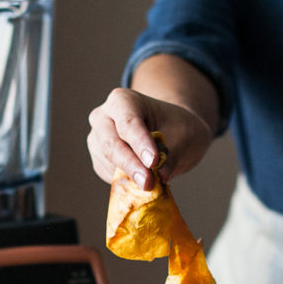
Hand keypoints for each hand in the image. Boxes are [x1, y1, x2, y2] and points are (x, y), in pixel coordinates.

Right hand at [87, 87, 212, 189]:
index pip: (128, 122)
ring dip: (129, 176)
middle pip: (110, 143)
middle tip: (148, 183)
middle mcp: (104, 117)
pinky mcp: (100, 159)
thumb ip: (171, 157)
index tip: (153, 162)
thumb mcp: (185, 137)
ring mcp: (97, 139)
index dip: (140, 144)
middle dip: (129, 165)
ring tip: (154, 183)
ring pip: (107, 162)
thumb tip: (160, 175)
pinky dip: (126, 181)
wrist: (169, 132)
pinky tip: (144, 180)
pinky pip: (109, 174)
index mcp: (124, 100)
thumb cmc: (177, 128)